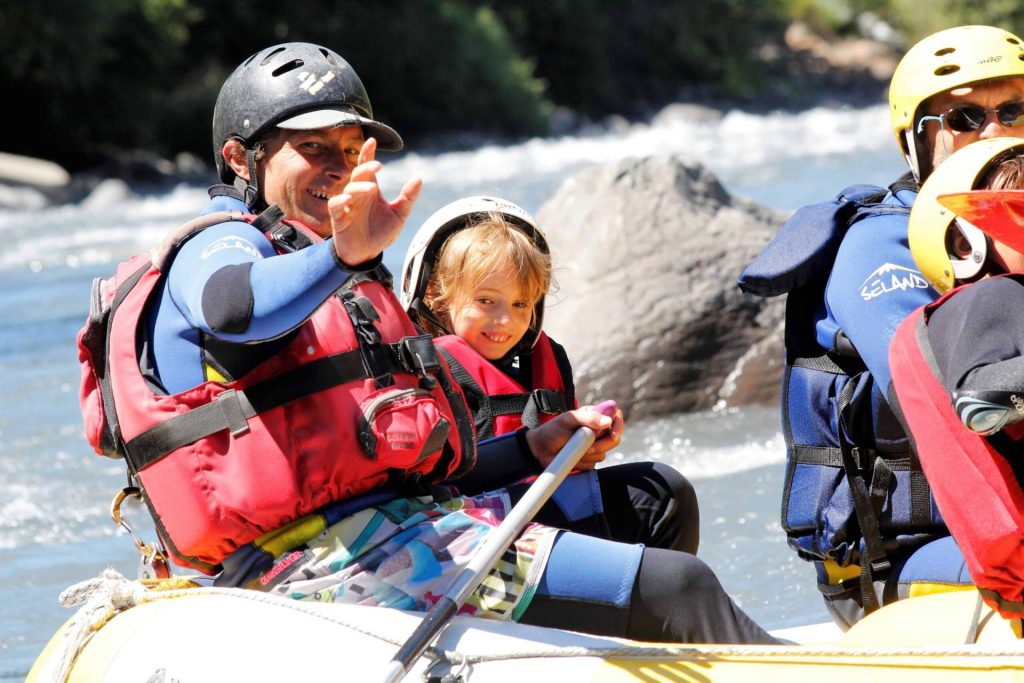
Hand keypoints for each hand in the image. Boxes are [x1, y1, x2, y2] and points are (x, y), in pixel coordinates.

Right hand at [328, 138, 422, 265]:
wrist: (368, 254)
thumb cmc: (380, 232)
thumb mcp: (399, 214)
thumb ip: (408, 197)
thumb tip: (419, 177)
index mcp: (370, 190)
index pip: (367, 167)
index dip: (367, 153)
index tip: (372, 140)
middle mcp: (358, 195)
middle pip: (358, 175)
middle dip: (365, 168)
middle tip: (378, 166)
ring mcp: (347, 206)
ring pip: (348, 189)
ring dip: (358, 187)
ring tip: (372, 188)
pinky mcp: (339, 219)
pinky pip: (335, 206)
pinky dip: (340, 201)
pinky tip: (348, 200)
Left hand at [524, 403, 624, 470]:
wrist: (539, 450)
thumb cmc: (552, 431)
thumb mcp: (568, 419)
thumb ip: (588, 418)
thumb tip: (608, 421)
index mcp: (594, 416)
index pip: (616, 418)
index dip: (618, 426)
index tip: (612, 433)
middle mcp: (597, 431)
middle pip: (614, 439)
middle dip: (600, 444)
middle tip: (586, 444)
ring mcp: (593, 446)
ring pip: (603, 454)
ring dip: (587, 454)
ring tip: (573, 448)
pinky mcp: (588, 460)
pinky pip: (593, 465)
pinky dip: (582, 462)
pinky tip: (572, 457)